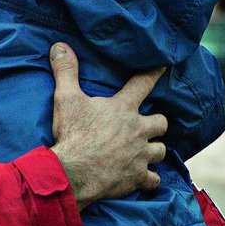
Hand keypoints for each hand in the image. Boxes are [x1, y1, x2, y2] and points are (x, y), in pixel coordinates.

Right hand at [47, 42, 166, 207]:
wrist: (73, 173)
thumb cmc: (72, 135)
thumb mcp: (66, 99)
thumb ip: (66, 71)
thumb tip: (60, 46)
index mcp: (123, 109)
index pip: (144, 83)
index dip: (155, 73)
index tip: (165, 66)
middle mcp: (138, 130)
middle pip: (162, 122)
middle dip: (156, 124)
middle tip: (147, 125)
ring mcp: (140, 155)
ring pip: (161, 151)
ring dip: (155, 150)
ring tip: (146, 151)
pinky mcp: (137, 177)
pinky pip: (154, 179)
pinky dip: (150, 178)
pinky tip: (145, 178)